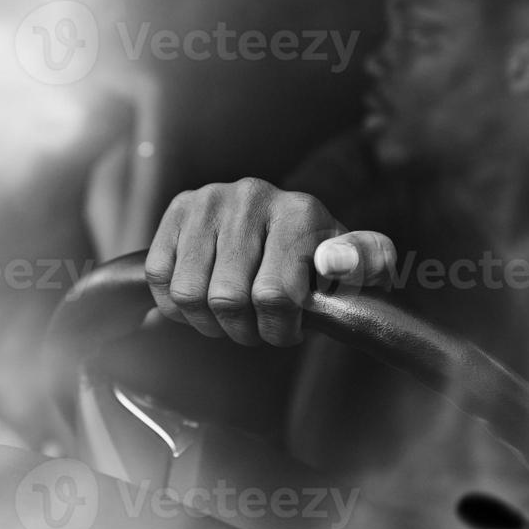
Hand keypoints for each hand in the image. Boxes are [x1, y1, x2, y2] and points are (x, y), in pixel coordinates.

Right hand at [146, 179, 395, 346]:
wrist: (284, 228)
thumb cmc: (320, 260)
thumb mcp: (360, 265)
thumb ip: (368, 261)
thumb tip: (333, 261)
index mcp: (300, 210)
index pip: (275, 296)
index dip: (279, 330)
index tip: (290, 332)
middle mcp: (251, 195)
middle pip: (227, 299)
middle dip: (244, 331)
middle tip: (257, 330)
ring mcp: (209, 199)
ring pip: (188, 293)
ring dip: (209, 322)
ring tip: (231, 319)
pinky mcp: (177, 210)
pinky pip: (161, 276)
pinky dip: (176, 305)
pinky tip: (202, 303)